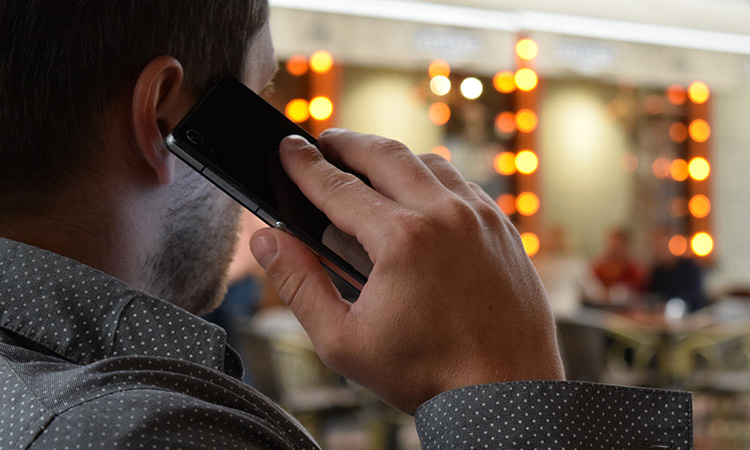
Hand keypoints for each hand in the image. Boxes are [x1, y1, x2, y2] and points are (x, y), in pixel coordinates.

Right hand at [250, 129, 563, 413]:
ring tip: (365, 161)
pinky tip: (417, 189)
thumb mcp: (343, 341)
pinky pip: (461, 182)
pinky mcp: (501, 226)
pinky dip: (431, 176)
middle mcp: (444, 215)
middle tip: (323, 142)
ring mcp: (479, 216)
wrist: (506, 392)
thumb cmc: (427, 373)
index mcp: (401, 239)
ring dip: (391, 156)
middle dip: (346, 143)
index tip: (287, 147)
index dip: (304, 165)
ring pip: (426, 162)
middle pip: (384, 155)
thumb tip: (267, 240)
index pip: (338, 186)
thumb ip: (299, 284)